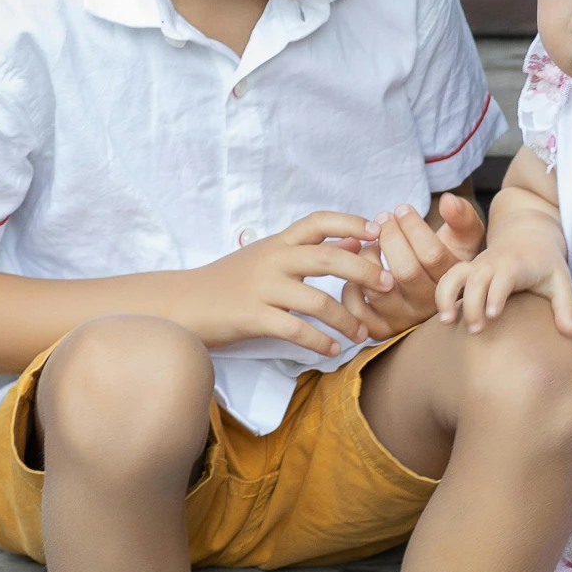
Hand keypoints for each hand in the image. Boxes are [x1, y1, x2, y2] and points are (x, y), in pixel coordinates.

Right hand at [184, 211, 395, 360]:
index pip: (318, 221)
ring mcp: (262, 288)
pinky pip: (295, 329)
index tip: (378, 231)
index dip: (351, 222)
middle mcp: (272, 259)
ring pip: (316, 299)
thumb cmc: (229, 280)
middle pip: (327, 257)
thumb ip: (307, 247)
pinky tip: (333, 350)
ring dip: (345, 318)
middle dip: (363, 270)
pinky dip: (320, 341)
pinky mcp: (252, 316)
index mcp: (277, 242)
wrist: (183, 303)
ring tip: (363, 333)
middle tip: (389, 284)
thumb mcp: (268, 255)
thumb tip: (355, 237)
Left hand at [340, 194, 486, 340]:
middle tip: (382, 218)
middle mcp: (429, 306)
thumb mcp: (463, 236)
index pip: (432, 255)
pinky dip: (350, 286)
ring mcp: (404, 320)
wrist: (438, 290)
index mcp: (452, 283)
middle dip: (389, 237)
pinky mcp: (381, 329)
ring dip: (367, 256)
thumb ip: (461, 216)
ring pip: (378, 288)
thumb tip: (448, 201)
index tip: (401, 208)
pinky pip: (357, 308)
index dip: (413, 227)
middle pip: (405, 272)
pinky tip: (359, 266)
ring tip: (370, 240)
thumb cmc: (447, 255)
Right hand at [436, 234, 571, 338]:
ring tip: (446, 322)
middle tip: (475, 331)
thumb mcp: (561, 281)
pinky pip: (448, 279)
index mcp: (516, 264)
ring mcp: (477, 266)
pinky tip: (444, 319)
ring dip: (447, 297)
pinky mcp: (467, 271)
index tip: (492, 315)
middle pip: (476, 279)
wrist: (529, 234)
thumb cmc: (546, 263)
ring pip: (454, 276)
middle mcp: (492, 263)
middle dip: (472, 303)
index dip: (496, 294)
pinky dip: (442, 296)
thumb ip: (565, 307)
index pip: (503, 277)